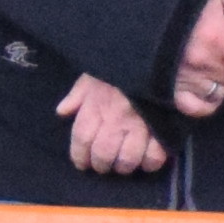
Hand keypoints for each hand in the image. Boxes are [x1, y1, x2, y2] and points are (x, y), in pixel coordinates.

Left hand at [57, 71, 171, 174]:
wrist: (151, 56)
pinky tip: (146, 161)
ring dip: (123, 166)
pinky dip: (149, 163)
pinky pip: (154, 155)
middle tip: (104, 165)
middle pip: (103, 153)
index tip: (81, 163)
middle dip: (101, 165)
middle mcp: (115, 118)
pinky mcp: (161, 127)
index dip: (79, 155)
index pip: (81, 138)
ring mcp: (139, 124)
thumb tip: (63, 111)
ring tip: (123, 165)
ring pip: (127, 159)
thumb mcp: (94, 73)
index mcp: (96, 104)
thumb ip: (78, 94)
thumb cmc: (118, 65)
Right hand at [168, 0, 223, 118]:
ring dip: (222, 83)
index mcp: (218, 36)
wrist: (131, 5)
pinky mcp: (166, 88)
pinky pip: (195, 107)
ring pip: (219, 92)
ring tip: (216, 70)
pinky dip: (204, 103)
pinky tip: (205, 90)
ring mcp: (184, 77)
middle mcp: (203, 61)